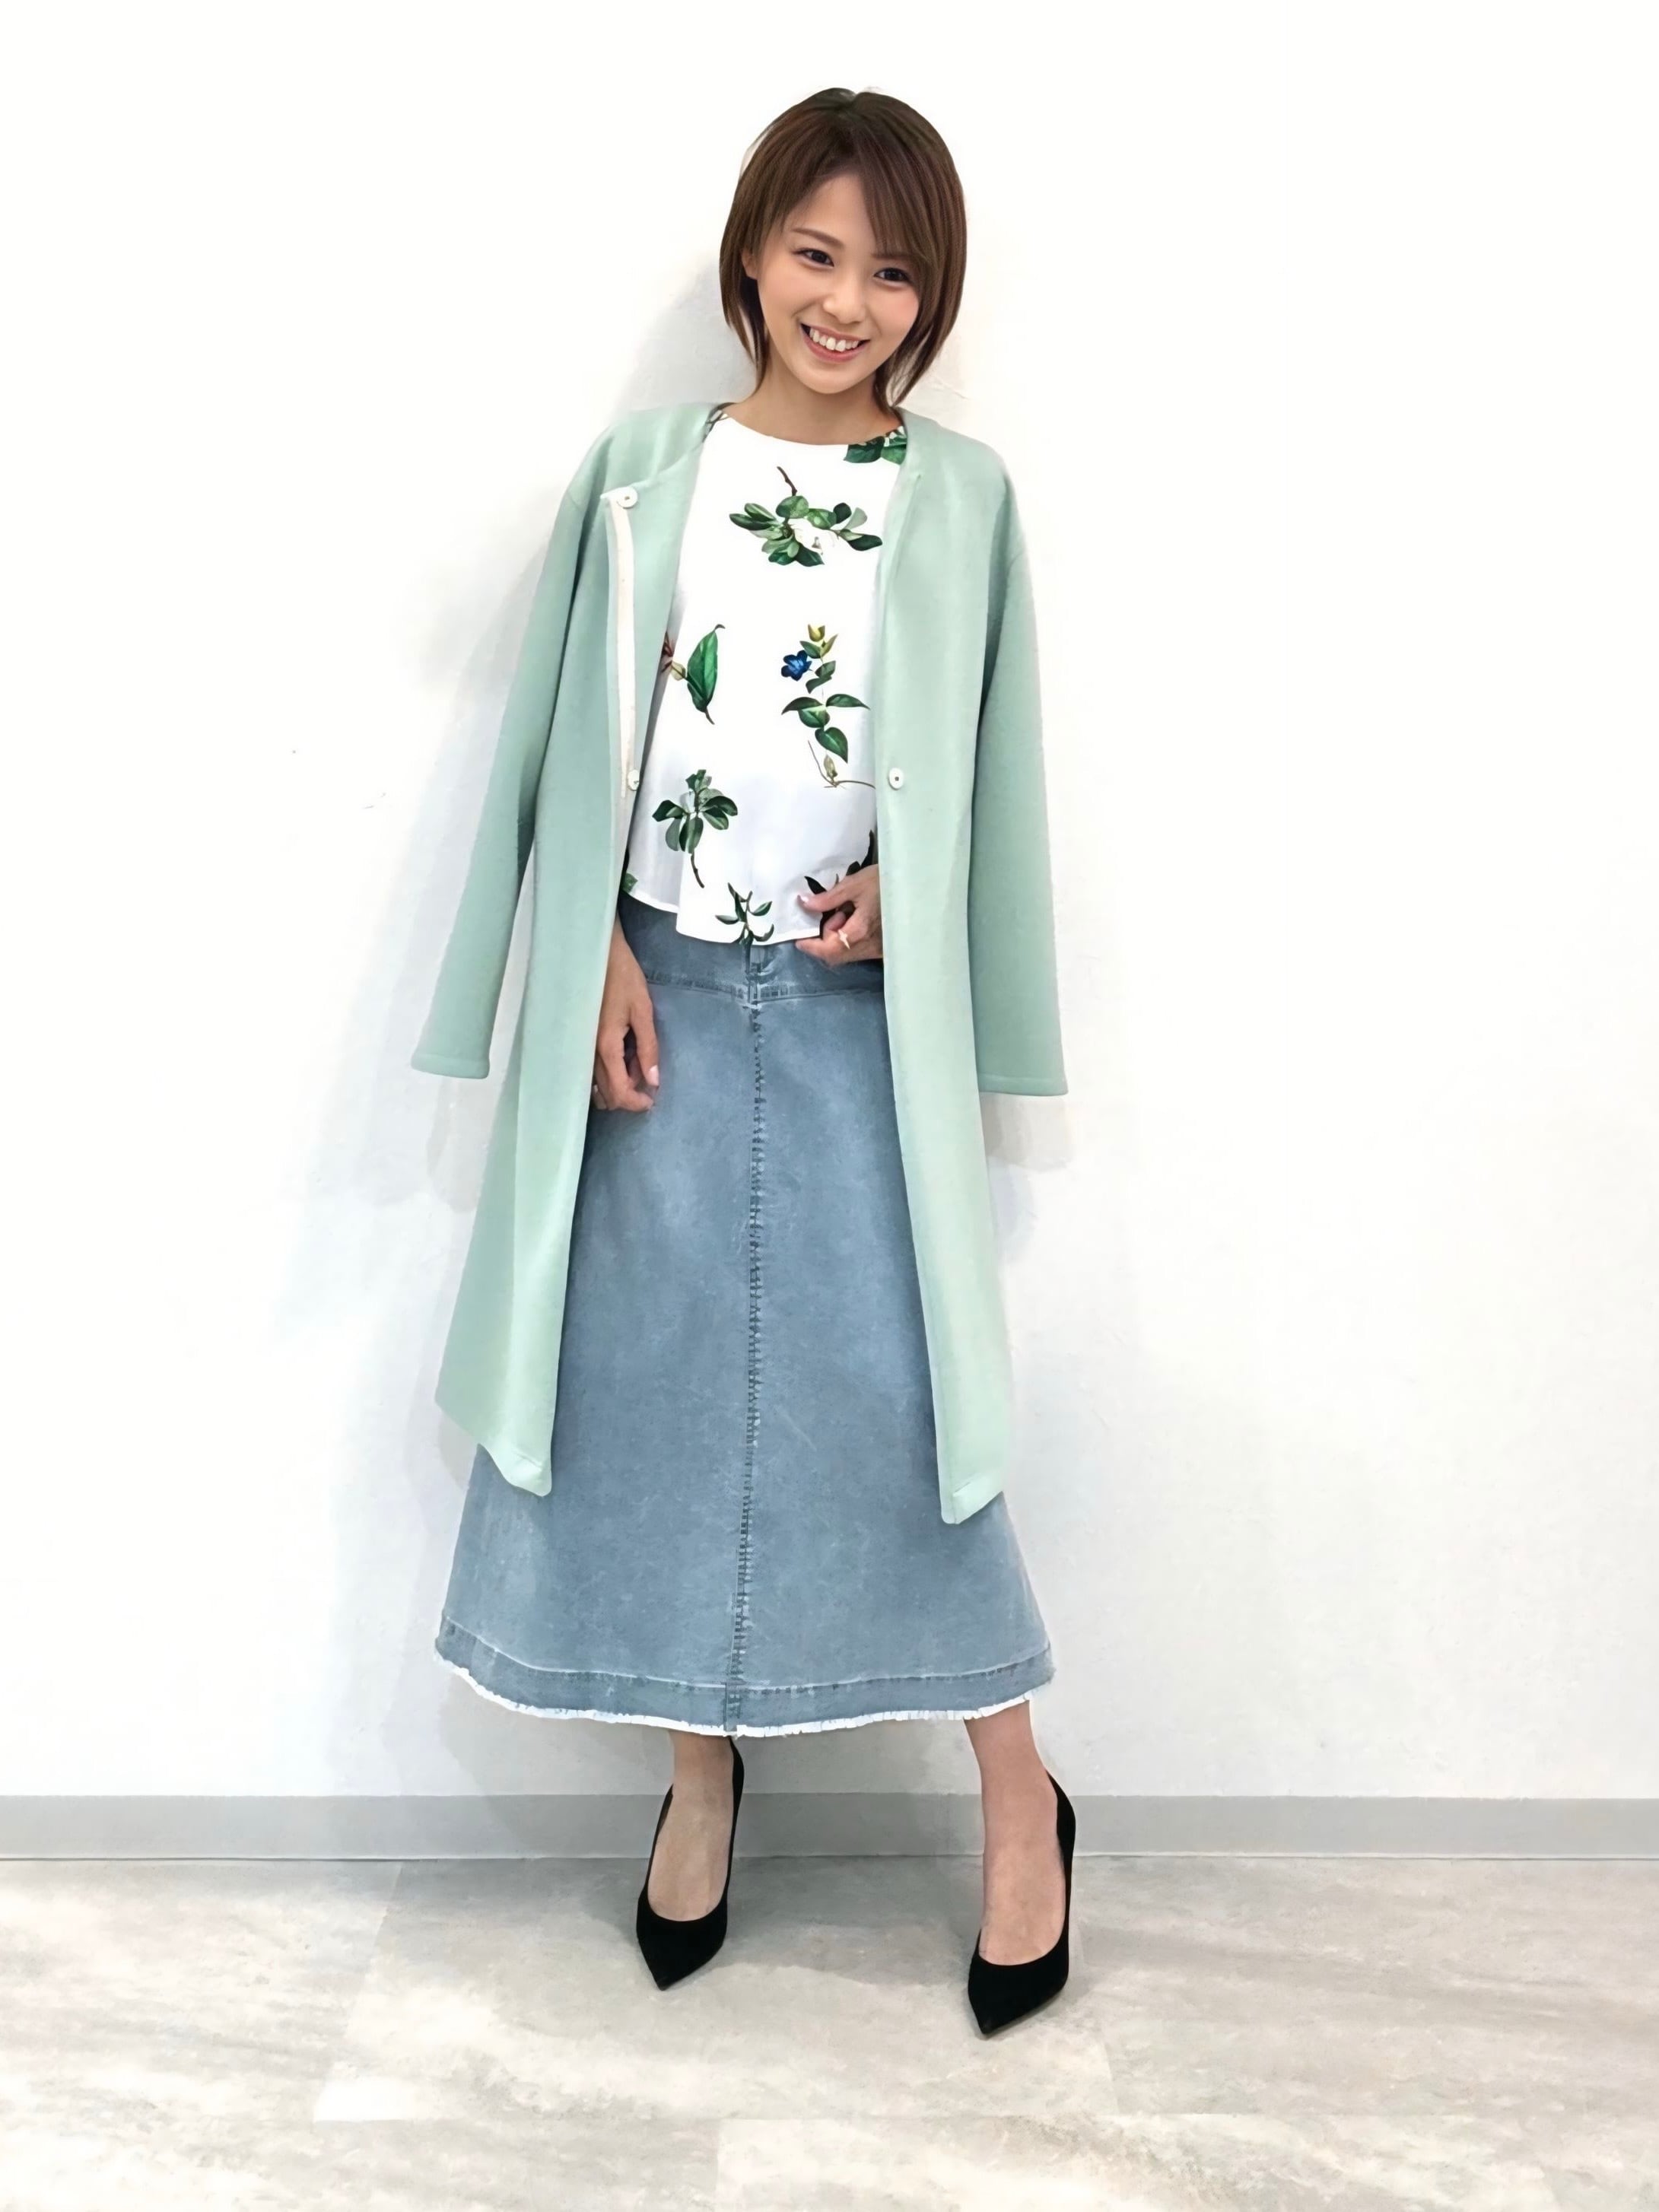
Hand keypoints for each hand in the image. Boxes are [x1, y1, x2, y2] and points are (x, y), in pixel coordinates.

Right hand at [591, 914, 659, 1109]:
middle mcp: (588, 1052)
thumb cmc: (622, 977)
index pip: (619, 1092)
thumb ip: (648, 1047)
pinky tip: (622, 1059)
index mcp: (606, 1046)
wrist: (594, 954)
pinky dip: (606, 1075)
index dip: (636, 1102)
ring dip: (617, 1086)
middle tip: (648, 1081)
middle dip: (628, 1096)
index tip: (651, 1101)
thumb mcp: (643, 1011)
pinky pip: (590, 1070)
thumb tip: (653, 1081)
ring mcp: (580, 1047)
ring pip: (595, 1085)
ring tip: (636, 1066)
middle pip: (605, 1094)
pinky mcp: (579, 1040)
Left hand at [794, 863, 881, 962]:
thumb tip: (805, 904)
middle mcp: (870, 947)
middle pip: (837, 955)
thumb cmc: (885, 881)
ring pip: (849, 954)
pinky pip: (861, 951)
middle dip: (826, 939)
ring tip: (848, 913)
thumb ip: (828, 898)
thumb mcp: (854, 884)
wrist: (916, 884)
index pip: (829, 950)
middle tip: (834, 914)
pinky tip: (858, 920)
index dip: (812, 947)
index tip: (800, 940)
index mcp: (860, 931)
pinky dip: (851, 939)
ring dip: (839, 938)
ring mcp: (879, 950)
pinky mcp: (885, 948)